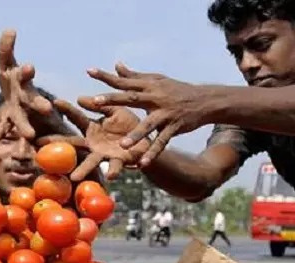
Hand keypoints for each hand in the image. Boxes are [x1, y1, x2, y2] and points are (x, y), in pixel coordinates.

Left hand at [0, 29, 53, 153]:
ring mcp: (21, 116)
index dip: (26, 72)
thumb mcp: (6, 66)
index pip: (25, 76)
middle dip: (39, 104)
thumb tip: (9, 30)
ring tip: (29, 136)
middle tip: (47, 108)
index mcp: (23, 84)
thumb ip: (5, 49)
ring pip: (24, 123)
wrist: (18, 104)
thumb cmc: (13, 83)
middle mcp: (26, 101)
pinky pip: (2, 136)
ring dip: (26, 128)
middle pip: (33, 102)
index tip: (29, 67)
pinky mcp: (11, 128)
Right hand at [37, 98, 148, 181]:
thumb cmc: (129, 125)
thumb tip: (80, 98)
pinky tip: (112, 176)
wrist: (147, 140)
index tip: (55, 102)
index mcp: (93, 127)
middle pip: (73, 143)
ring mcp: (104, 154)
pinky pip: (115, 166)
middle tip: (38, 144)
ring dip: (82, 170)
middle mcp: (94, 143)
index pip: (76, 117)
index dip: (67, 109)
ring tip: (73, 177)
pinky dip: (113, 171)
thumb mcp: (116, 111)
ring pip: (90, 162)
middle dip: (56, 145)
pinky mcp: (119, 161)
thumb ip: (101, 105)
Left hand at [87, 63, 206, 165]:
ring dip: (136, 135)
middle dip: (113, 100)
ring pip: (148, 125)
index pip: (124, 81)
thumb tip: (116, 65)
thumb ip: (134, 76)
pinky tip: (143, 164)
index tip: (89, 71)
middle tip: (95, 102)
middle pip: (131, 98)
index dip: (107, 76)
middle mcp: (155, 98)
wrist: (204, 100)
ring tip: (122, 145)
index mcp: (148, 86)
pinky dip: (153, 153)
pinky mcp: (174, 127)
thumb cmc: (176, 89)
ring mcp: (165, 114)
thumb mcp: (156, 80)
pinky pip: (162, 142)